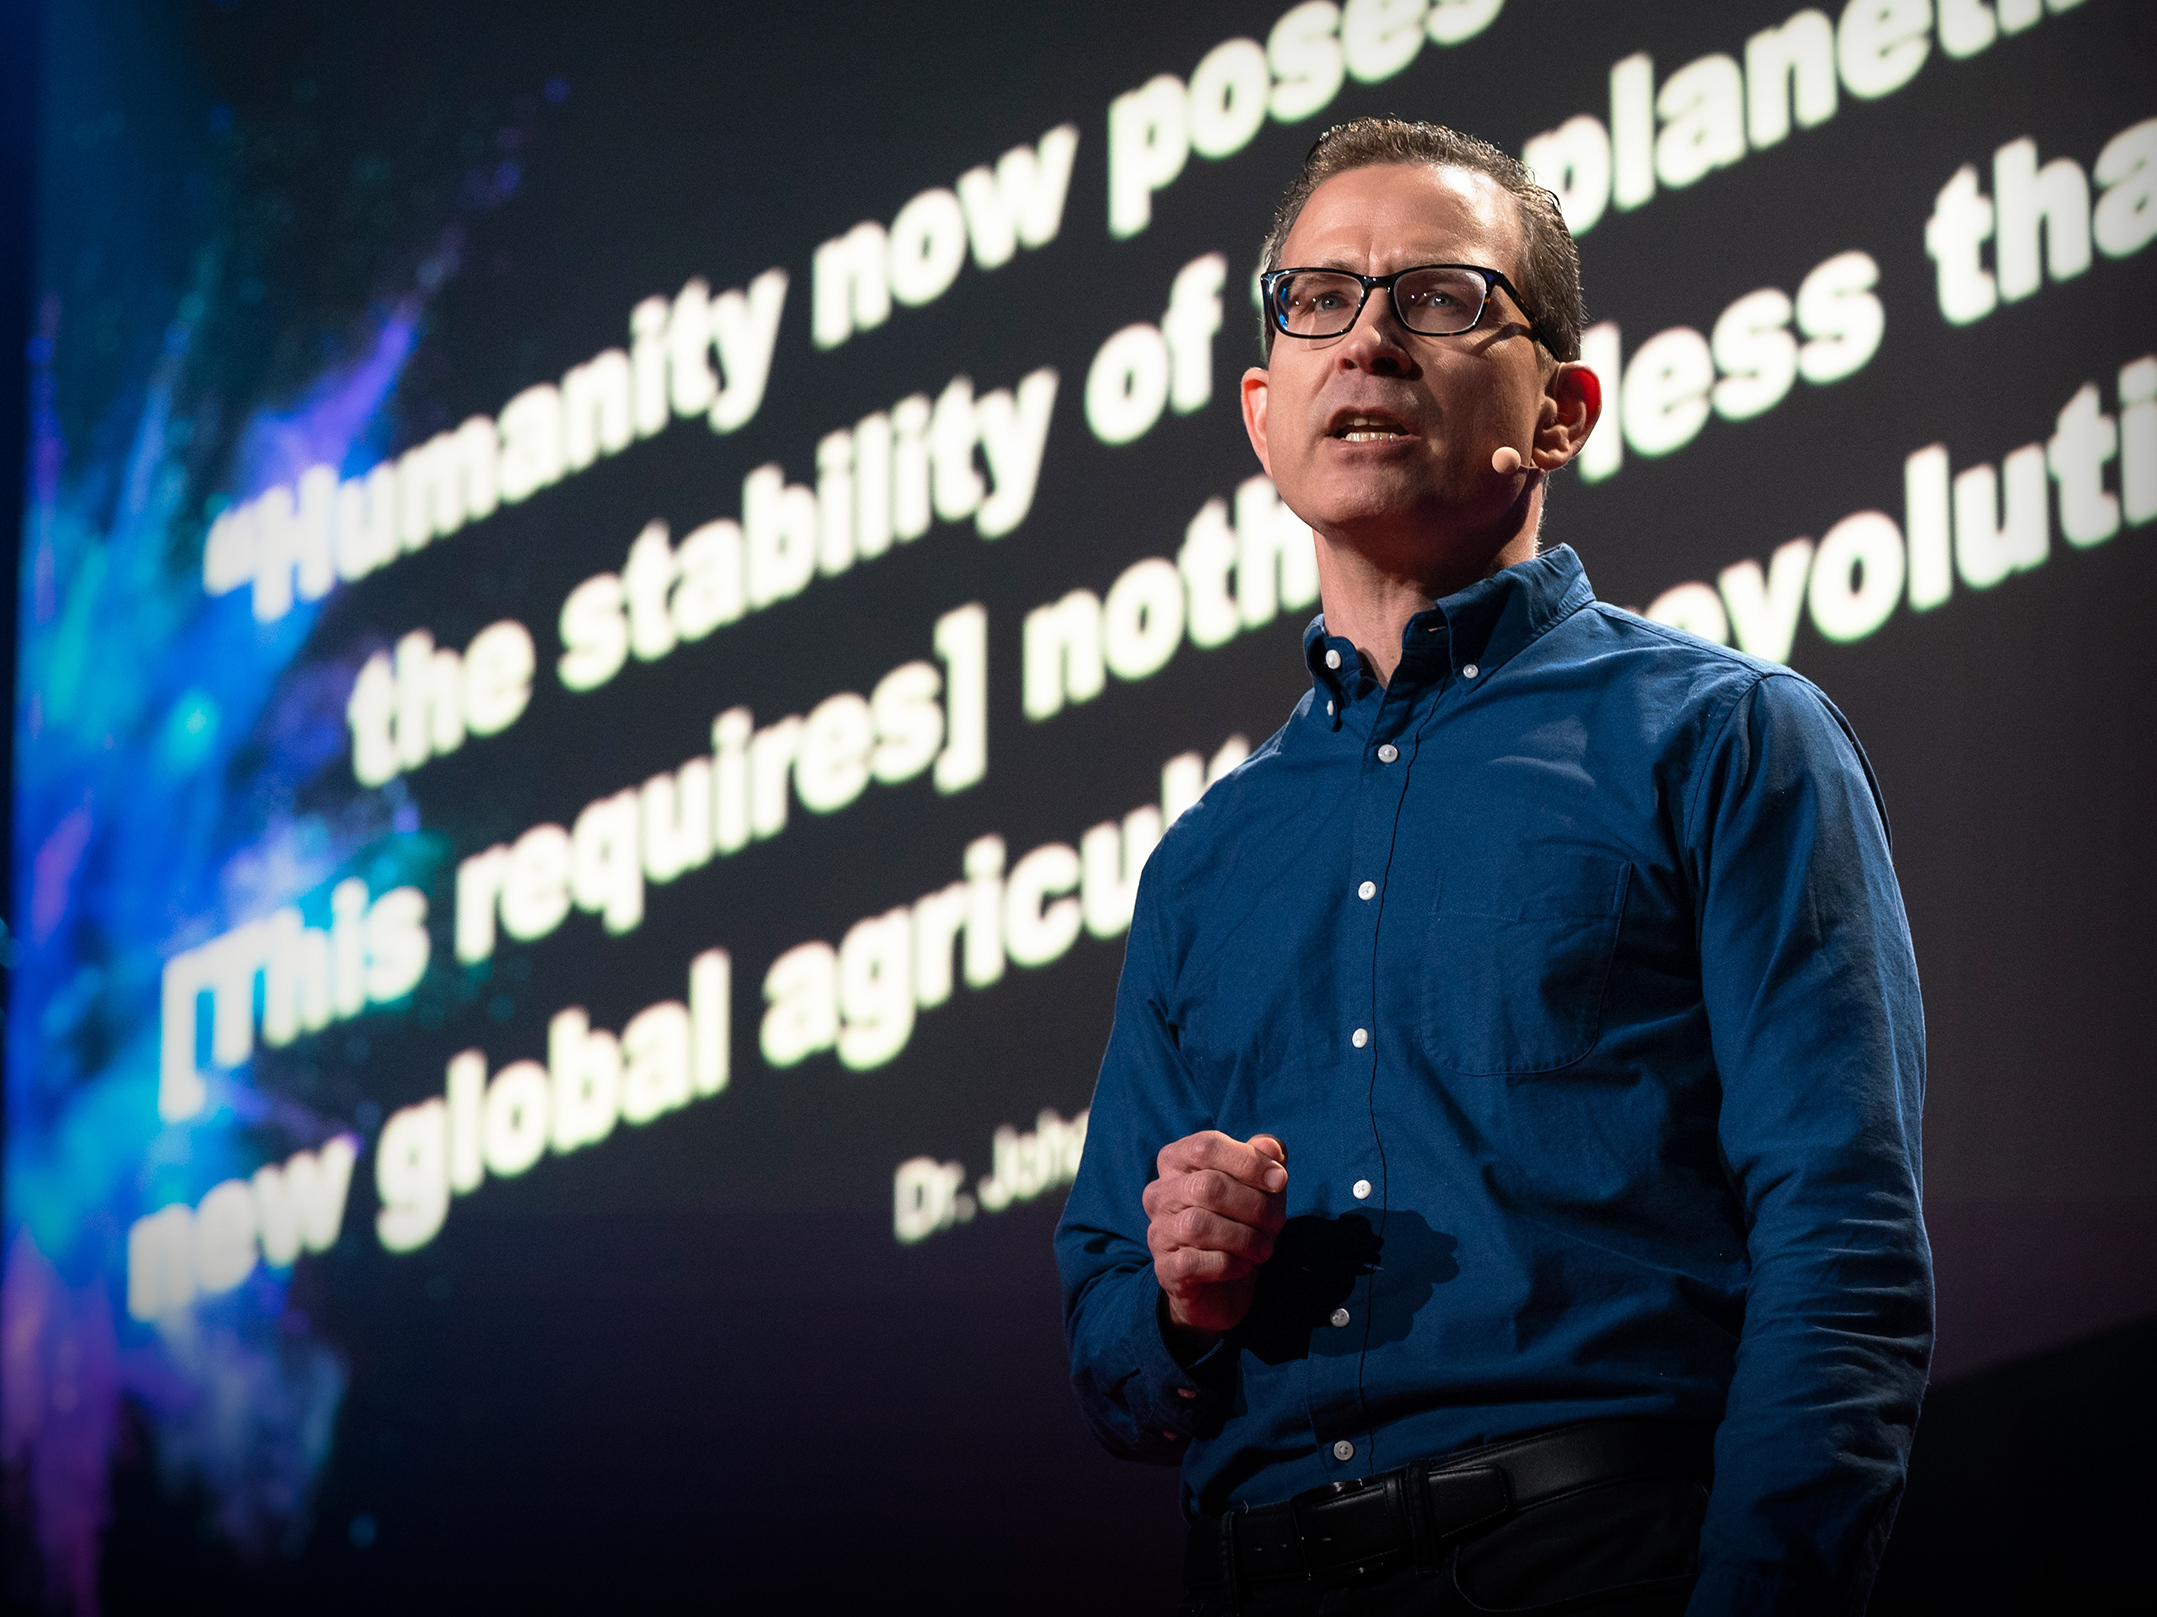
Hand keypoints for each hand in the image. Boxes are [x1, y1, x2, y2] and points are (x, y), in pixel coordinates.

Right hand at [1144, 1131, 1288, 1339]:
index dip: (1249, 1161)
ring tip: (1265, 1248)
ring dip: (1244, 1237)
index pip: (1207, 1146)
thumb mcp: (1258, 1185)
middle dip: (1254, 1205)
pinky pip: (1193, 1262)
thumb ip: (1264, 1159)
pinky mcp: (1164, 1269)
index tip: (1280, 1180)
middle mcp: (1159, 1193)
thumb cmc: (1239, 1221)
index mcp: (1176, 1161)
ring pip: (1199, 1225)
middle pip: (1208, 1186)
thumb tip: (1272, 1148)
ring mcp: (1157, 1231)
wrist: (1224, 1286)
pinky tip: (1243, 1265)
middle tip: (1278, 1223)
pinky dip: (1227, 1264)